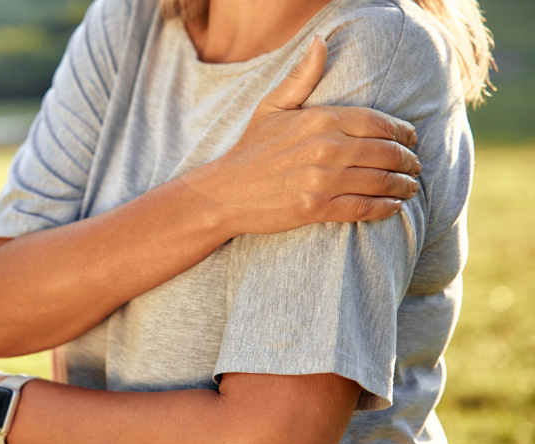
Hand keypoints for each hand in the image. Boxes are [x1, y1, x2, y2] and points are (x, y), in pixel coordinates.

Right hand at [197, 35, 421, 235]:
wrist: (224, 192)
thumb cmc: (251, 149)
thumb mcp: (272, 106)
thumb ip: (302, 76)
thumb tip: (321, 40)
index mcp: (320, 119)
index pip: (377, 123)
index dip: (402, 132)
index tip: (411, 139)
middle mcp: (325, 148)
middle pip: (385, 152)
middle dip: (408, 161)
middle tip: (415, 167)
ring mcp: (321, 179)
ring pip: (380, 181)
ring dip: (402, 186)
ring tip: (410, 187)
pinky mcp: (316, 207)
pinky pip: (364, 207)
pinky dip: (385, 208)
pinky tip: (392, 206)